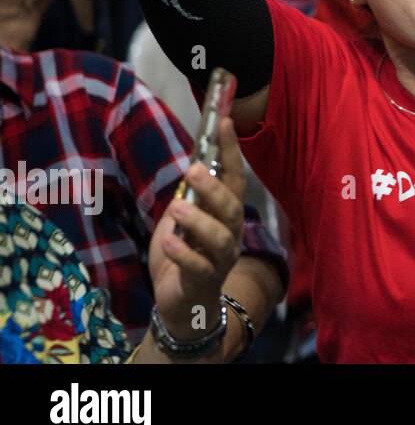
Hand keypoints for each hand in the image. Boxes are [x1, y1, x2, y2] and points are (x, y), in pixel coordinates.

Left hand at [148, 117, 245, 342]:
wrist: (181, 303)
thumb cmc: (183, 254)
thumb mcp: (181, 219)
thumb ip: (188, 195)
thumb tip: (191, 162)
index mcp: (226, 212)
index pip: (233, 177)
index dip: (230, 150)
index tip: (223, 122)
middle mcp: (230, 232)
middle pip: (231, 206)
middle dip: (214, 188)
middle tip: (192, 171)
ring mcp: (220, 258)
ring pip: (220, 236)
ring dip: (200, 220)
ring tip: (178, 208)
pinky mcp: (204, 281)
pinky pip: (198, 266)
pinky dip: (185, 253)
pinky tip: (171, 242)